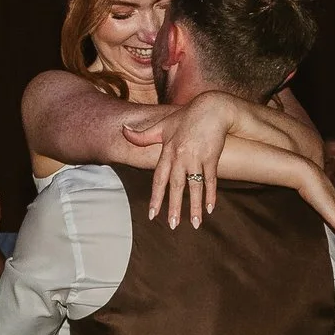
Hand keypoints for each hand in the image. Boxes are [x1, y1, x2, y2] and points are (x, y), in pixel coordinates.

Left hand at [120, 94, 233, 227]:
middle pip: (176, 186)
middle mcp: (181, 157)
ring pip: (194, 187)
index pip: (159, 179)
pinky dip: (211, 195)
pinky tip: (210, 209)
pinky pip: (211, 180)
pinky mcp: (212, 158)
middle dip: (174, 207)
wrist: (212, 108)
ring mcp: (197, 158)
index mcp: (168, 152)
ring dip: (194, 206)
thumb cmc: (186, 117)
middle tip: (172, 225)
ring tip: (195, 224)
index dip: (155, 197)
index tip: (152, 214)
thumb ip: (143, 135)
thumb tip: (122, 131)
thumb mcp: (163, 125)